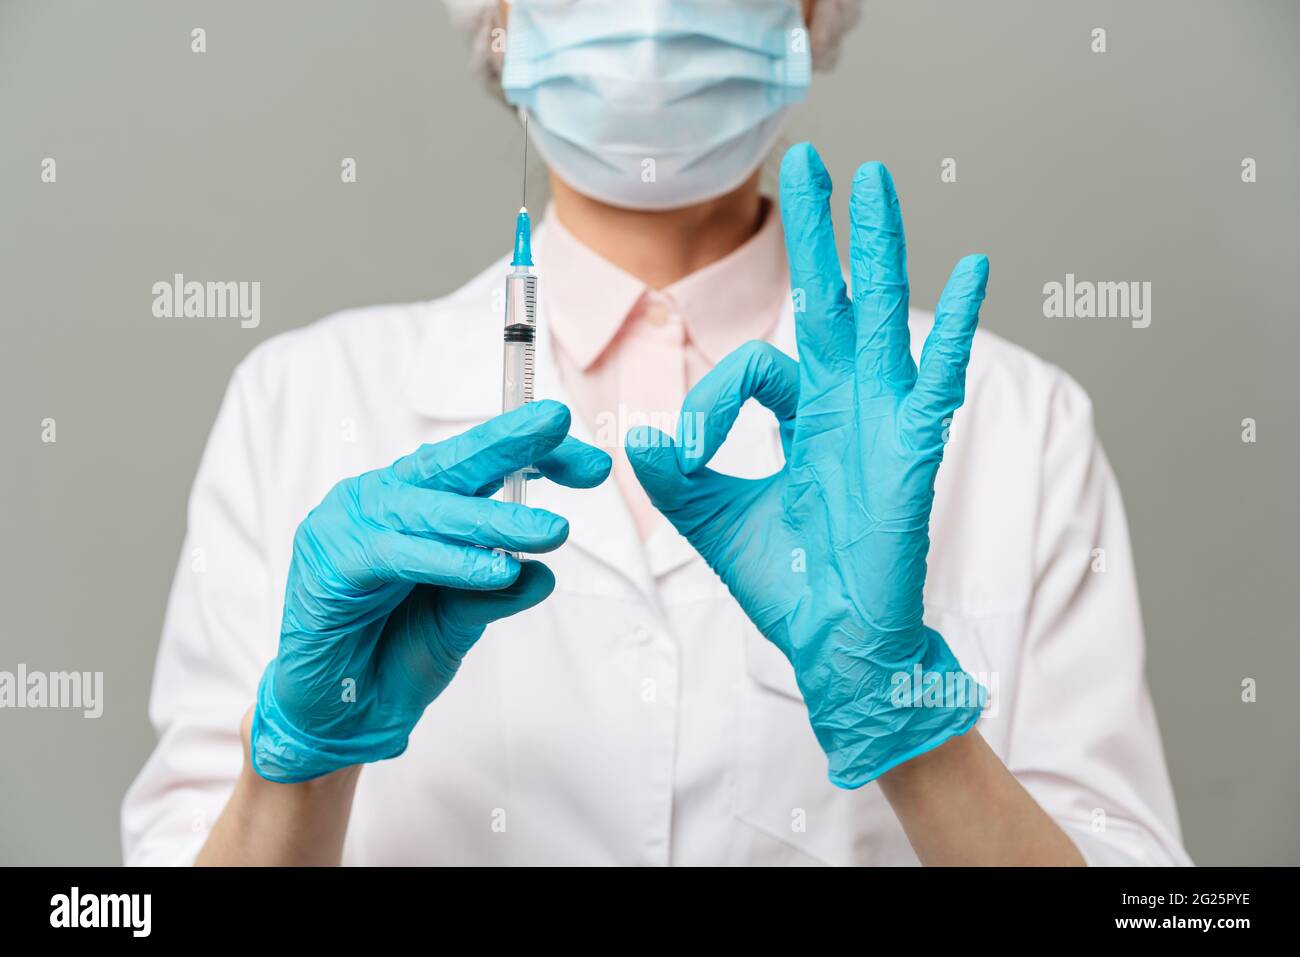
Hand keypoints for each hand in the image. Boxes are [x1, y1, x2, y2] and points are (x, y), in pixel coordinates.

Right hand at [252, 400, 610, 782]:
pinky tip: (496, 569)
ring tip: (553, 530)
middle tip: (558, 422)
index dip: (534, 455)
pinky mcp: (330, 563)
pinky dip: (449, 562)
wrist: (339, 715)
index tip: (593, 463)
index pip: (478, 465)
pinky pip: (398, 555)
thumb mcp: (462, 618)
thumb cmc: (393, 653)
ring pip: (430, 510)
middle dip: (510, 443)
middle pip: (452, 463)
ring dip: (495, 520)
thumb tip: (544, 575)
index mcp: (415, 501)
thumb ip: (496, 591)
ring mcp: (349, 524)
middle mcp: (382, 499)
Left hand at [626, 143, 989, 787]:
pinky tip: (974, 270)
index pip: (757, 365)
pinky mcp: (913, 451)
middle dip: (818, 230)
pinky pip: (940, 377)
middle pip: (831, 300)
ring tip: (874, 180)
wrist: (833, 645)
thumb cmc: (792, 587)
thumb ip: (675, 475)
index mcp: (805, 419)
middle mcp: (847, 408)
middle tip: (808, 160)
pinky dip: (957, 326)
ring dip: (879, 248)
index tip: (682, 449)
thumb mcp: (713, 519)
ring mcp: (884, 423)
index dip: (712, 395)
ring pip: (882, 316)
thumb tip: (637, 433)